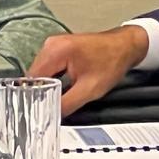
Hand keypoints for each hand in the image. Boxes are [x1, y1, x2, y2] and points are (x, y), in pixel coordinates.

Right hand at [28, 26, 148, 116]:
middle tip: (50, 106)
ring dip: (47, 85)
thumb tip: (50, 114)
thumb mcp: (90, 89)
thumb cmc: (112, 62)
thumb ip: (67, 103)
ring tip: (57, 97)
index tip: (39, 109)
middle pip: (35, 74)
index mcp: (56, 51)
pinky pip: (47, 66)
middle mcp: (50, 44)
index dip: (35, 95)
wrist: (125, 46)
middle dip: (41, 91)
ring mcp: (53, 44)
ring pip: (40, 71)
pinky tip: (60, 87)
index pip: (33, 78)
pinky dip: (51, 78)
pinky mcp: (57, 47)